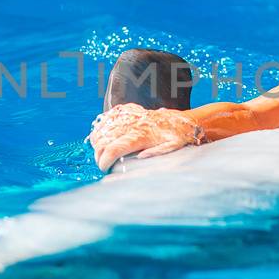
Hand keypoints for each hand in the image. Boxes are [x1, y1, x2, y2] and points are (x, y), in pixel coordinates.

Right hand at [88, 103, 203, 171]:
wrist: (182, 120)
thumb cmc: (177, 137)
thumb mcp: (173, 147)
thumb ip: (158, 153)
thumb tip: (139, 158)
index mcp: (141, 135)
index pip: (115, 149)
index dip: (105, 160)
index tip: (104, 168)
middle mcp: (132, 124)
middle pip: (104, 140)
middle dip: (99, 155)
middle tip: (102, 163)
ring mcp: (128, 116)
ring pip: (103, 129)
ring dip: (97, 143)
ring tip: (100, 154)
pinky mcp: (127, 110)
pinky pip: (107, 118)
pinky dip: (100, 128)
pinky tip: (100, 138)